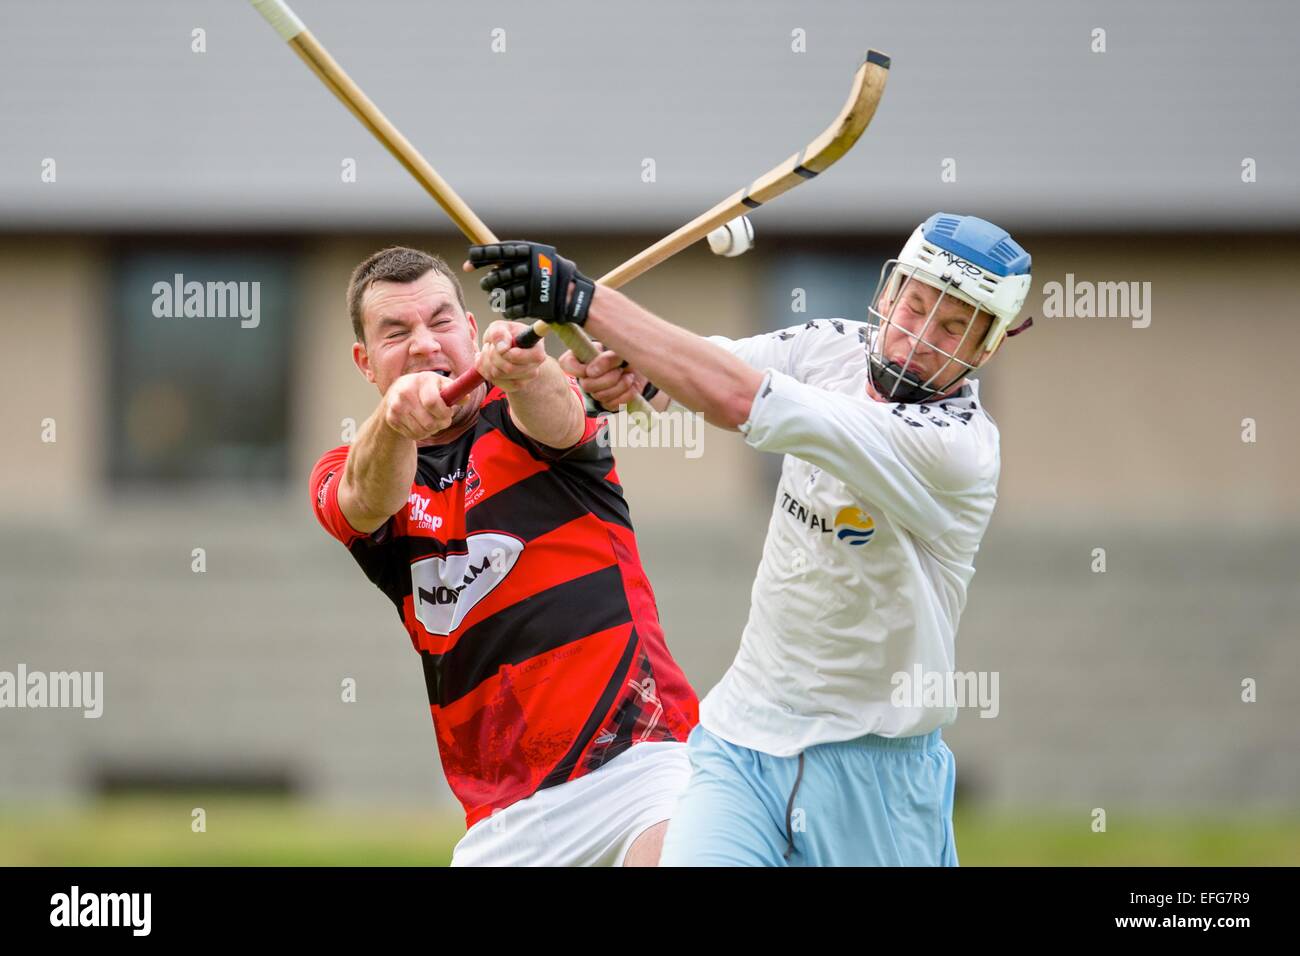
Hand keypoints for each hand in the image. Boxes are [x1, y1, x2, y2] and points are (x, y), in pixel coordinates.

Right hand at [381, 371, 454, 439]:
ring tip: (431, 420)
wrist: (396, 392)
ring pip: (422, 431)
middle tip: (442, 419)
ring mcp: (396, 406)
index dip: (444, 413)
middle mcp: (406, 392)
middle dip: (441, 424)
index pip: (433, 403)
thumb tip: (466, 398)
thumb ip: (455, 390)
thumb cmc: (426, 388)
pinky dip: (421, 433)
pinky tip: (421, 423)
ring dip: (432, 430)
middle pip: (429, 422)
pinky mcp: (392, 419)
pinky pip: (413, 435)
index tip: (448, 413)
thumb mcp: (440, 384)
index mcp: (421, 380)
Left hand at [464, 241, 595, 324]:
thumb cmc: (550, 272)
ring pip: (501, 294)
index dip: (479, 258)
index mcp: (529, 251)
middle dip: (488, 282)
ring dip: (496, 297)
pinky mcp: (534, 306)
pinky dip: (507, 310)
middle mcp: (530, 268)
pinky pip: (510, 310)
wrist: (574, 295)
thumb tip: (472, 260)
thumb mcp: (535, 256)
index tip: (467, 265)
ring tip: (498, 297)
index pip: (497, 252)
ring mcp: (532, 288)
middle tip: (486, 285)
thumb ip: (509, 257)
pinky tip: (509, 308)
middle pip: (497, 277)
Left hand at [475, 320, 546, 392]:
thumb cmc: (506, 335)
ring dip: (487, 362)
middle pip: (508, 368)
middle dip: (492, 355)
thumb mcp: (500, 327)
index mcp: (537, 350)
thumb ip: (499, 332)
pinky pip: (495, 381)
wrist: (507, 349)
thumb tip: (503, 347)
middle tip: (491, 346)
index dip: (505, 352)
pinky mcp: (515, 386)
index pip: (518, 357)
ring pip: (498, 375)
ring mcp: (526, 379)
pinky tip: (488, 362)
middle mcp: (535, 366)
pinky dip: (486, 371)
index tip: (500, 345)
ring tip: (489, 352)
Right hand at [559, 344, 646, 410]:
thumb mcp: (619, 351)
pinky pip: (612, 405)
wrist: (642, 368)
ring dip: (620, 385)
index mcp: (582, 357)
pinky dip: (626, 395)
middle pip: (587, 385)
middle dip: (608, 378)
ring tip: (629, 376)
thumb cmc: (627, 355)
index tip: (593, 367)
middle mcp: (585, 376)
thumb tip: (590, 372)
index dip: (579, 369)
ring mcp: (595, 392)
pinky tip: (631, 386)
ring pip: (600, 396)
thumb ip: (606, 358)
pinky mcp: (606, 403)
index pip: (566, 363)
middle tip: (620, 369)